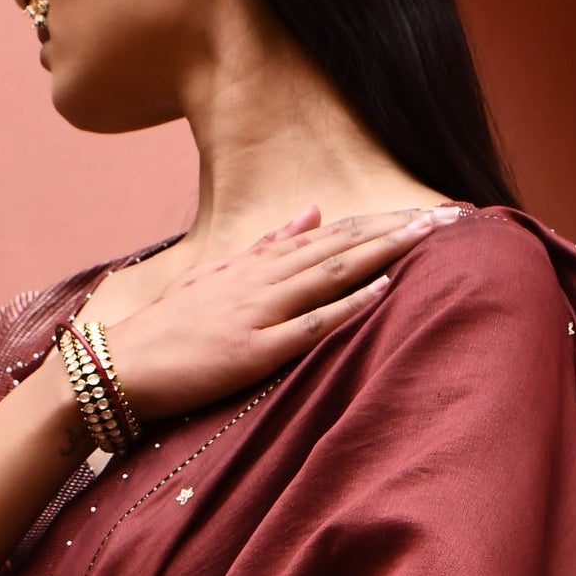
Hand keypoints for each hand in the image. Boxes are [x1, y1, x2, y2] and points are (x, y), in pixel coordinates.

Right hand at [100, 203, 459, 422]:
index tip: (428, 210)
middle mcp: (265, 279)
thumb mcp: (218, 276)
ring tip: (431, 235)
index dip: (383, 220)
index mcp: (259, 263)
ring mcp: (260, 311)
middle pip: (344, 245)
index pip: (333, 234)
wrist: (122, 365)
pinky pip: (310, 325)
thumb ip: (268, 246)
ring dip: (385, 251)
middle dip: (400, 228)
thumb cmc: (171, 329)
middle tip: (453, 214)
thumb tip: (311, 211)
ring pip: (334, 272)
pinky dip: (348, 305)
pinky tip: (383, 289)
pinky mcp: (254, 350)